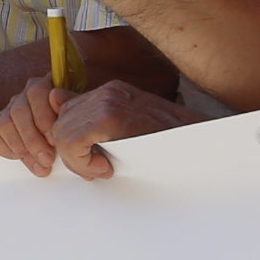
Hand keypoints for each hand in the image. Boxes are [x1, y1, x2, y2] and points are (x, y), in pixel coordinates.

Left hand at [0, 77, 189, 180]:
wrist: (203, 151)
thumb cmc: (170, 150)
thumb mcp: (128, 135)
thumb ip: (94, 125)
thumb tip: (55, 106)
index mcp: (111, 93)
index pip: (63, 112)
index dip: (69, 141)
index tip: (88, 160)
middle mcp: (107, 91)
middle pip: (58, 123)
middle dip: (70, 153)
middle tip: (99, 168)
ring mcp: (109, 101)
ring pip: (60, 134)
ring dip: (77, 161)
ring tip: (105, 168)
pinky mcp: (111, 117)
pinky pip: (71, 142)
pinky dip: (82, 163)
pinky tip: (106, 168)